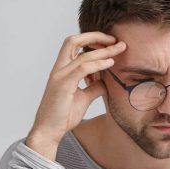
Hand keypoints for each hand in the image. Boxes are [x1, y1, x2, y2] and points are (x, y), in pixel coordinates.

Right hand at [25, 32, 125, 159]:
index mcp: (62, 70)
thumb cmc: (63, 115)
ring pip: (83, 55)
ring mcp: (60, 76)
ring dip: (104, 50)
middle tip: (116, 40)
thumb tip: (106, 81)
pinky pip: (82, 68)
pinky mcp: (63, 85)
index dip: (91, 40)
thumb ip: (94, 87)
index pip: (74, 45)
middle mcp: (59, 69)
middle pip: (73, 41)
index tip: (109, 43)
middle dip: (96, 36)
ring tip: (119, 49)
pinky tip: (110, 63)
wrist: (49, 131)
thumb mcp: (83, 98)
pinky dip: (98, 64)